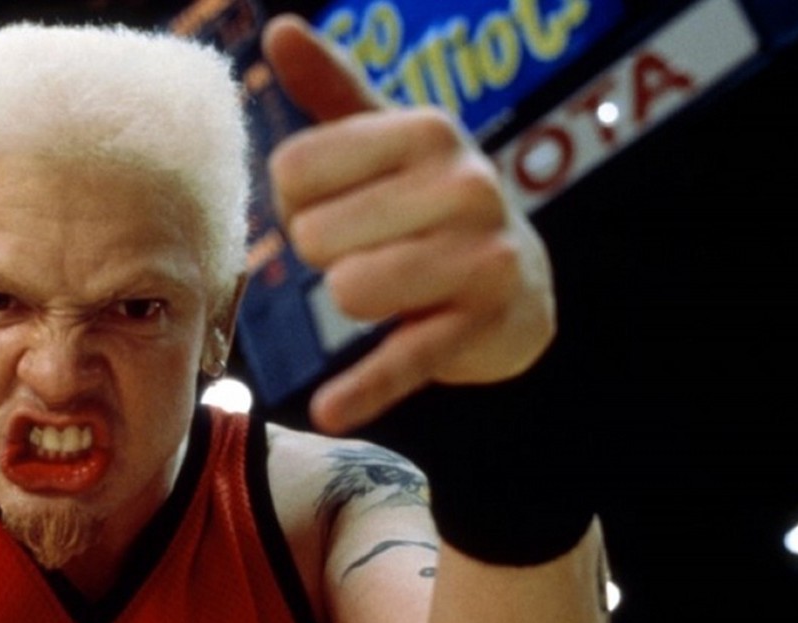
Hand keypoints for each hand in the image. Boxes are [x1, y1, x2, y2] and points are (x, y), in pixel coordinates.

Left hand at [262, 15, 555, 433]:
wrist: (517, 292)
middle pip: (313, 235)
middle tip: (370, 250)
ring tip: (390, 289)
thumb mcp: (389, 142)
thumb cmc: (428, 206)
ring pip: (347, 290)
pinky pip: (399, 359)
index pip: (292, 171)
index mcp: (427, 129)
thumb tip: (279, 27)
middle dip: (324, 254)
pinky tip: (331, 408)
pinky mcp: (479, 327)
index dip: (298, 202)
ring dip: (351, 300)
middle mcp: (465, 183)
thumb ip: (331, 89)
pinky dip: (362, 389)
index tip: (340, 205)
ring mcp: (480, 257)